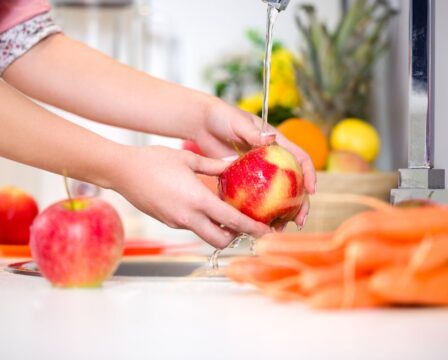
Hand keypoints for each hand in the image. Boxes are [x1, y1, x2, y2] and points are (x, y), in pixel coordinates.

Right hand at [111, 145, 271, 247]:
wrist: (121, 171)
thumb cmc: (153, 161)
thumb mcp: (188, 158)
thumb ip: (213, 166)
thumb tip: (232, 165)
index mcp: (197, 200)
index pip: (232, 220)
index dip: (252, 228)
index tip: (267, 232)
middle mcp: (188, 217)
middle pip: (221, 240)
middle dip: (236, 236)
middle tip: (246, 224)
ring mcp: (177, 222)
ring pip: (206, 235)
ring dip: (219, 230)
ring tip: (227, 213)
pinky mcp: (168, 222)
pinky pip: (192, 227)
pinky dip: (203, 222)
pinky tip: (204, 206)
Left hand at [193, 98, 315, 227]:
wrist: (202, 124)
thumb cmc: (222, 117)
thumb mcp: (238, 123)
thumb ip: (253, 132)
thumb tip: (271, 138)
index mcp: (277, 144)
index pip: (299, 158)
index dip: (309, 174)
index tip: (311, 190)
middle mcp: (272, 160)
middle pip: (293, 183)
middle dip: (300, 203)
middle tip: (299, 220)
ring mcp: (259, 172)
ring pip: (276, 195)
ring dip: (281, 213)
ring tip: (280, 228)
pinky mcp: (245, 180)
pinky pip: (255, 198)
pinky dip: (259, 212)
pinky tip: (258, 225)